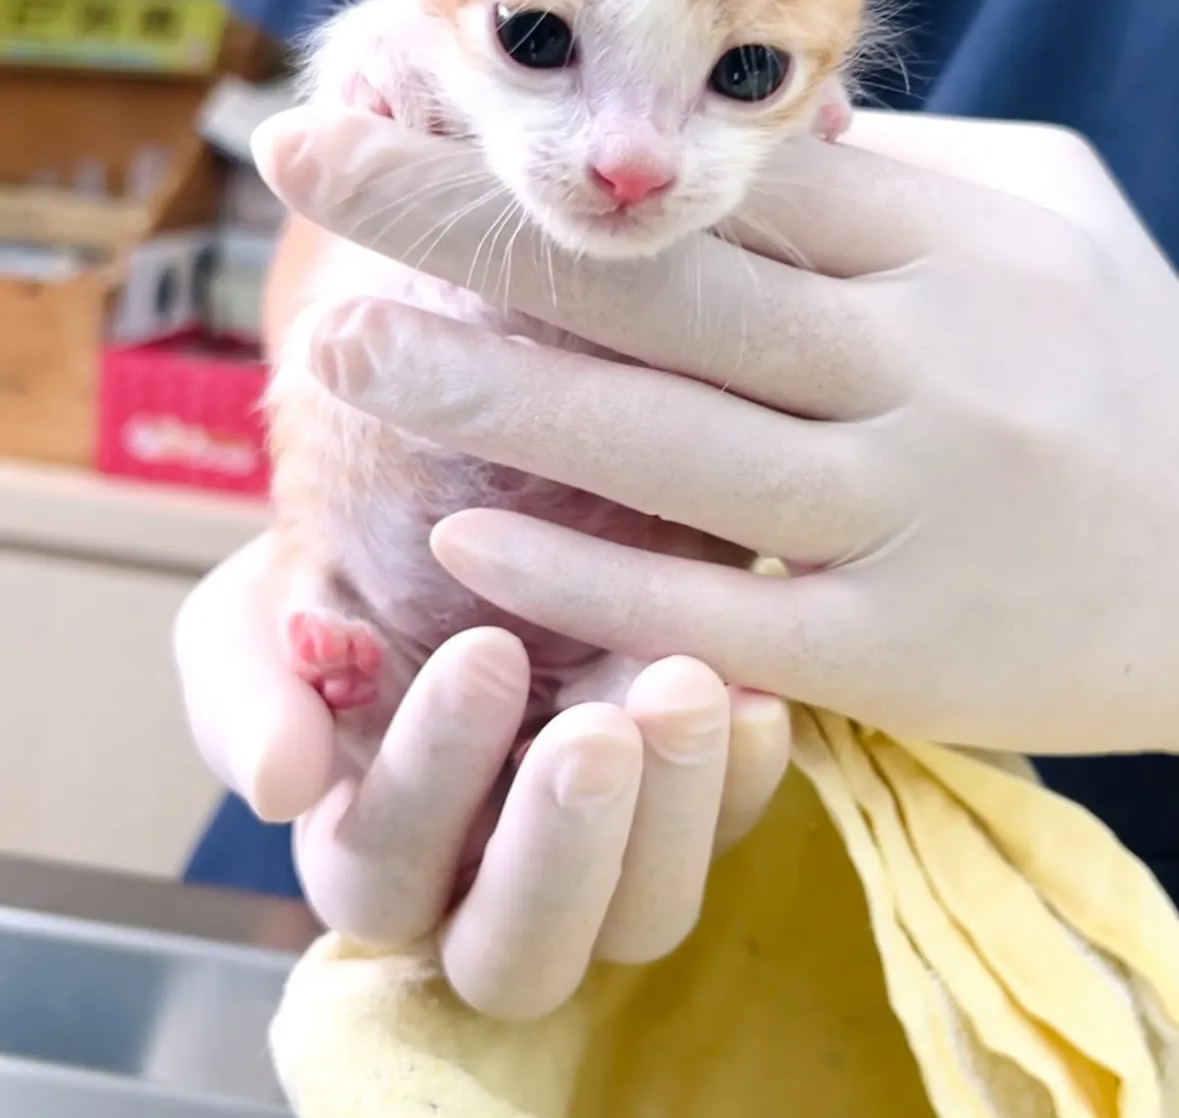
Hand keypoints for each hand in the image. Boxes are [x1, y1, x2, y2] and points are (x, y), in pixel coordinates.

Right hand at [174, 534, 790, 1017]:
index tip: (482, 652)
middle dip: (562, 846)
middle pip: (523, 951)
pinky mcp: (687, 810)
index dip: (432, 780)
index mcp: (368, 856)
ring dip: (672, 816)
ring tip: (686, 691)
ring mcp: (599, 856)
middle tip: (595, 731)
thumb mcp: (250, 620)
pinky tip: (759, 701)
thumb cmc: (332, 579)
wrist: (443, 516)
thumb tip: (280, 787)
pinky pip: (732, 834)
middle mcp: (484, 885)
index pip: (388, 872)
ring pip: (642, 916)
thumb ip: (245, 702)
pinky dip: (749, 779)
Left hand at [253, 107, 1178, 756]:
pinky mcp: (908, 646)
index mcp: (939, 239)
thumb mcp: (1043, 223)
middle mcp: (916, 357)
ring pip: (673, 444)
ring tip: (342, 353)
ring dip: (491, 397)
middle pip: (662, 279)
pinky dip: (598, 578)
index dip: (560, 126)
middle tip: (306, 165)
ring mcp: (912, 504)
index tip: (420, 85)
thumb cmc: (1130, 368)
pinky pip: (730, 608)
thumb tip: (743, 136)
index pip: (718, 166)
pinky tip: (469, 545)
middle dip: (467, 219)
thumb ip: (895, 174)